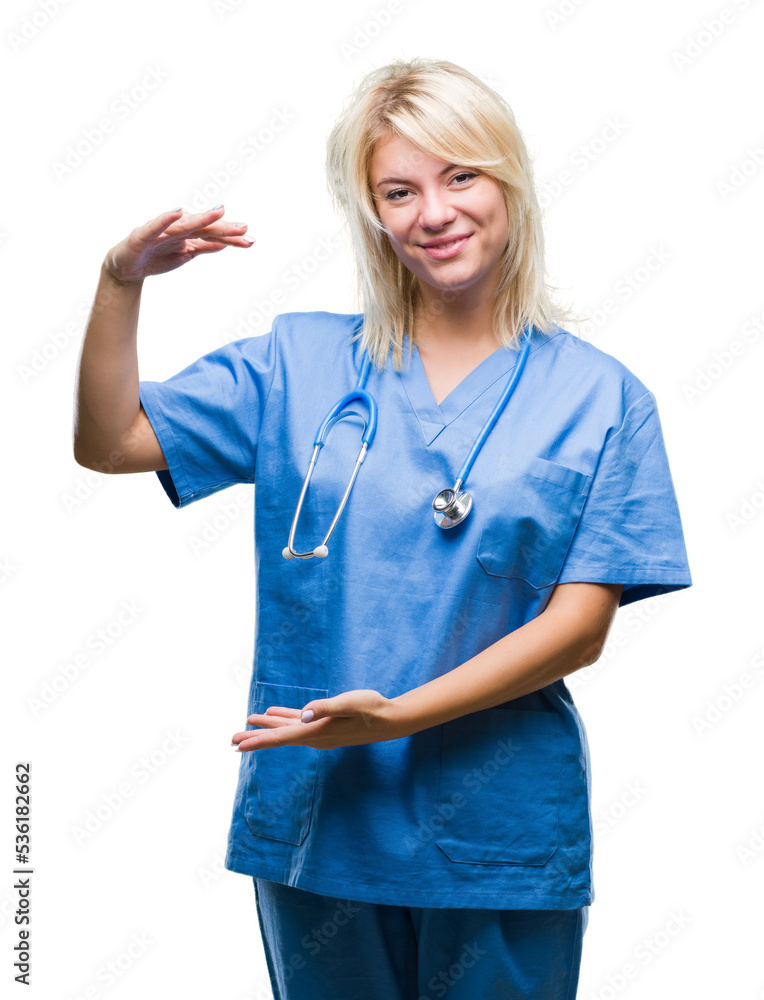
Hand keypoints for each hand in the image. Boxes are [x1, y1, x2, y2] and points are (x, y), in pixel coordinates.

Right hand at [103, 205, 252, 284]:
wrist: (127, 268)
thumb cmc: (157, 257)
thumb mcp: (185, 255)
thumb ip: (204, 247)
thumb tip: (226, 243)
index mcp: (188, 234)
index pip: (213, 235)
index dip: (231, 238)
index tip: (251, 241)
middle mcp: (176, 229)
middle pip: (203, 228)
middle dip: (223, 228)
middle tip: (244, 228)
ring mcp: (160, 231)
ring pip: (184, 225)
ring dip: (201, 218)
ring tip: (219, 212)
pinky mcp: (143, 235)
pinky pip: (156, 226)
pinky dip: (166, 219)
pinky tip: (178, 212)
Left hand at [230, 689, 411, 750]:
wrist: (390, 720)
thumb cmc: (372, 709)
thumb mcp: (350, 703)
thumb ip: (326, 707)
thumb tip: (303, 713)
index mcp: (317, 731)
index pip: (281, 738)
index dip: (258, 740)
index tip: (237, 745)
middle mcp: (315, 736)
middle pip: (279, 737)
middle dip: (255, 737)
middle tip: (231, 740)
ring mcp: (319, 732)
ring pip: (286, 729)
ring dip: (267, 726)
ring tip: (248, 722)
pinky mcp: (325, 725)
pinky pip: (298, 723)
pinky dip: (284, 718)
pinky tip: (275, 713)